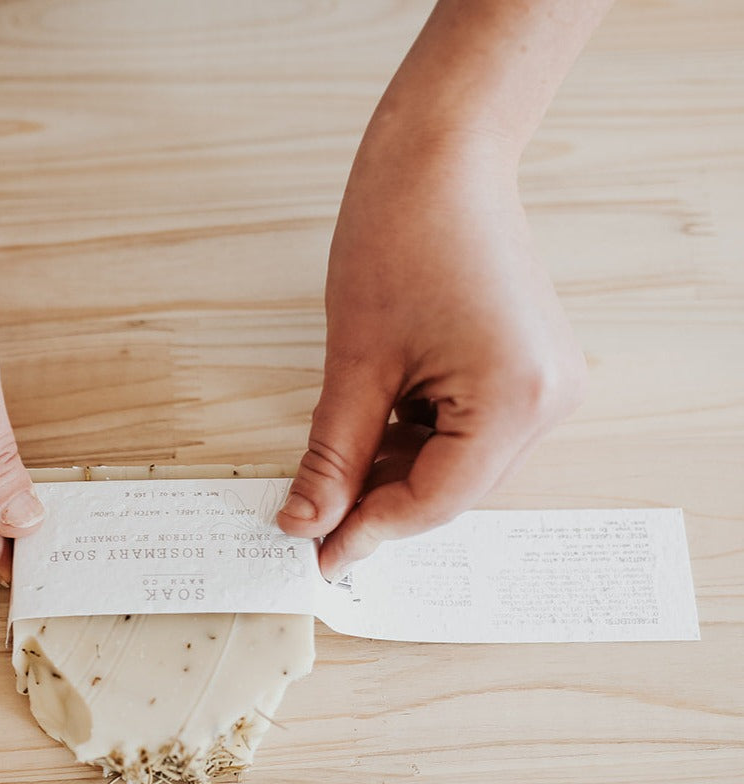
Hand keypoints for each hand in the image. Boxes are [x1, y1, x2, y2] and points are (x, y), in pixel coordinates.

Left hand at [278, 125, 586, 579]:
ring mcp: (547, 383)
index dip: (371, 532)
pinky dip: (419, 437)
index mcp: (516, 399)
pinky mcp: (530, 369)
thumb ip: (334, 457)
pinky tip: (378, 423)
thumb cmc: (400, 233)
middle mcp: (549, 400)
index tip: (319, 556)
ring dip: (397, 469)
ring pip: (459, 463)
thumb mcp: (355, 363)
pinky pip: (470, 430)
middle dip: (381, 501)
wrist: (443, 155)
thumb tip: (307, 523)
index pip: (436, 501)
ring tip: (340, 460)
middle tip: (317, 517)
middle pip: (453, 488)